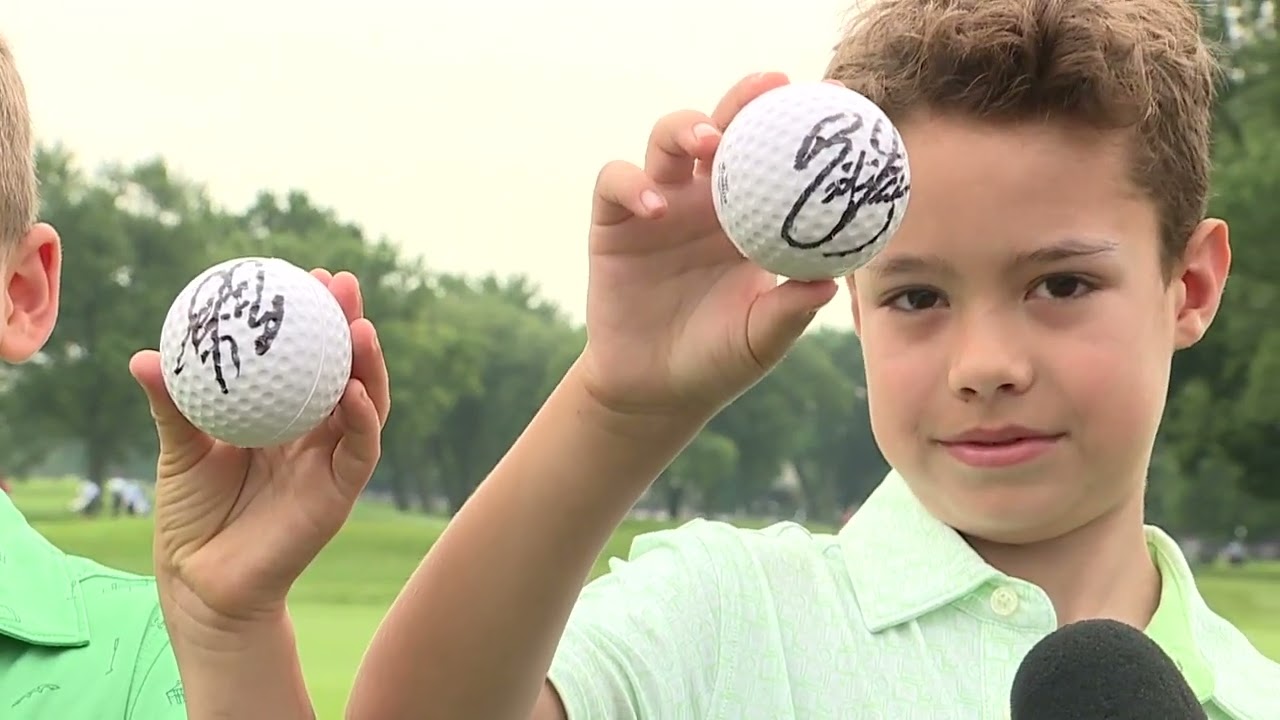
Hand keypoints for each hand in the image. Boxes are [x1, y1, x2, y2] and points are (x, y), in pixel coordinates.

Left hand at [130, 269, 390, 626]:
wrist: (200, 581)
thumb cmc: (191, 516)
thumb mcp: (180, 449)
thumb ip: (173, 404)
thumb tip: (143, 356)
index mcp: (282, 417)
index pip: (305, 358)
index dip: (312, 317)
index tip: (306, 275)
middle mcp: (315, 433)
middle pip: (345, 368)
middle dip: (350, 322)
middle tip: (341, 282)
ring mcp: (333, 461)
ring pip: (366, 402)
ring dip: (368, 363)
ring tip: (359, 326)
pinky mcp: (341, 491)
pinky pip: (361, 448)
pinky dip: (364, 417)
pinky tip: (355, 389)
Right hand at [579, 72, 838, 419]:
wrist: (655, 391)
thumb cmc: (717, 359)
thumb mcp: (762, 339)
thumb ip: (790, 310)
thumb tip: (831, 284)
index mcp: (747, 216)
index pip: (773, 155)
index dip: (797, 122)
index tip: (835, 96)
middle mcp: (703, 200)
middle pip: (720, 127)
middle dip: (743, 101)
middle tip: (770, 90)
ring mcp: (657, 206)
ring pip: (665, 140)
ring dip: (686, 129)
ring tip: (709, 143)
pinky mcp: (613, 223)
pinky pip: (616, 185)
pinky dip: (632, 185)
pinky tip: (656, 208)